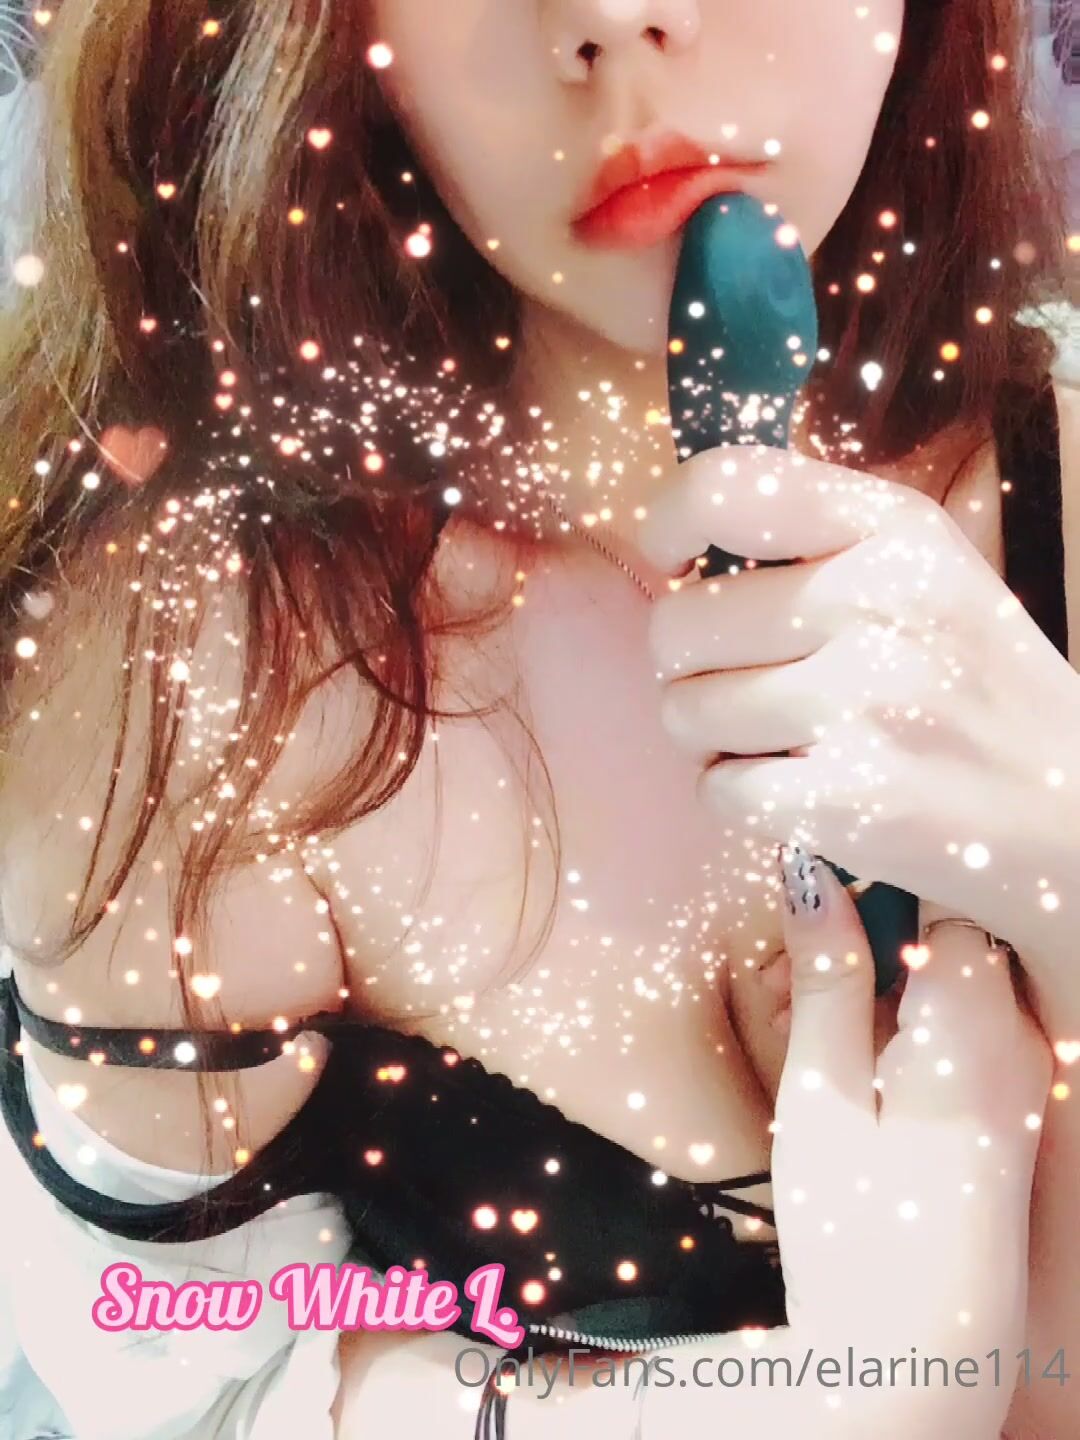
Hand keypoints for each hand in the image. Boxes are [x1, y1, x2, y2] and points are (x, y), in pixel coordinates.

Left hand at [638, 444, 1079, 961]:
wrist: (1076, 820)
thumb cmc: (978, 691)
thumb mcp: (928, 576)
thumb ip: (815, 543)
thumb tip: (673, 551)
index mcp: (895, 530)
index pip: (724, 486)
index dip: (665, 525)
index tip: (672, 565)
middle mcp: (879, 601)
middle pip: (678, 624)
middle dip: (691, 668)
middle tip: (751, 688)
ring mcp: (866, 702)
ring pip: (684, 712)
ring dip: (712, 738)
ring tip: (786, 742)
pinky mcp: (850, 798)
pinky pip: (716, 789)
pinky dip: (741, 798)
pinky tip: (801, 790)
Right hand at [768, 847, 1050, 1435]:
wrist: (921, 1360)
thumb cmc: (859, 1233)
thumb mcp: (819, 1092)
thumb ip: (824, 973)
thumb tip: (807, 869)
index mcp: (972, 1023)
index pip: (936, 887)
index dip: (867, 879)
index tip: (805, 902)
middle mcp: (1018, 1040)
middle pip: (945, 929)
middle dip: (864, 935)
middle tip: (784, 990)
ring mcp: (1024, 1075)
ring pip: (950, 977)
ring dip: (879, 981)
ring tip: (804, 1035)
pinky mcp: (1014, 1106)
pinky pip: (964, 1025)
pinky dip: (907, 1023)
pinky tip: (853, 1068)